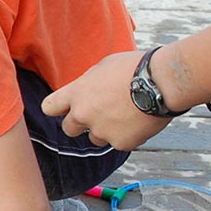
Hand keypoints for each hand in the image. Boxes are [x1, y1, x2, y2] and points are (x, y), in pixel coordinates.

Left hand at [41, 50, 169, 149]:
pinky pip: (119, 143)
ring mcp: (101, 131)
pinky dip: (127, 135)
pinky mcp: (120, 143)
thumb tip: (85, 91)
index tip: (64, 109)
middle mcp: (83, 115)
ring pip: (95, 138)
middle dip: (79, 124)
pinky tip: (139, 120)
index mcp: (76, 93)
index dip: (57, 109)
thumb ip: (88, 83)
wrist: (162, 82)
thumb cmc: (135, 67)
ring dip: (105, 130)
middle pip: (68, 129)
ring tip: (125, 114)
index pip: (49, 107)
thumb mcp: (103, 66)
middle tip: (98, 115)